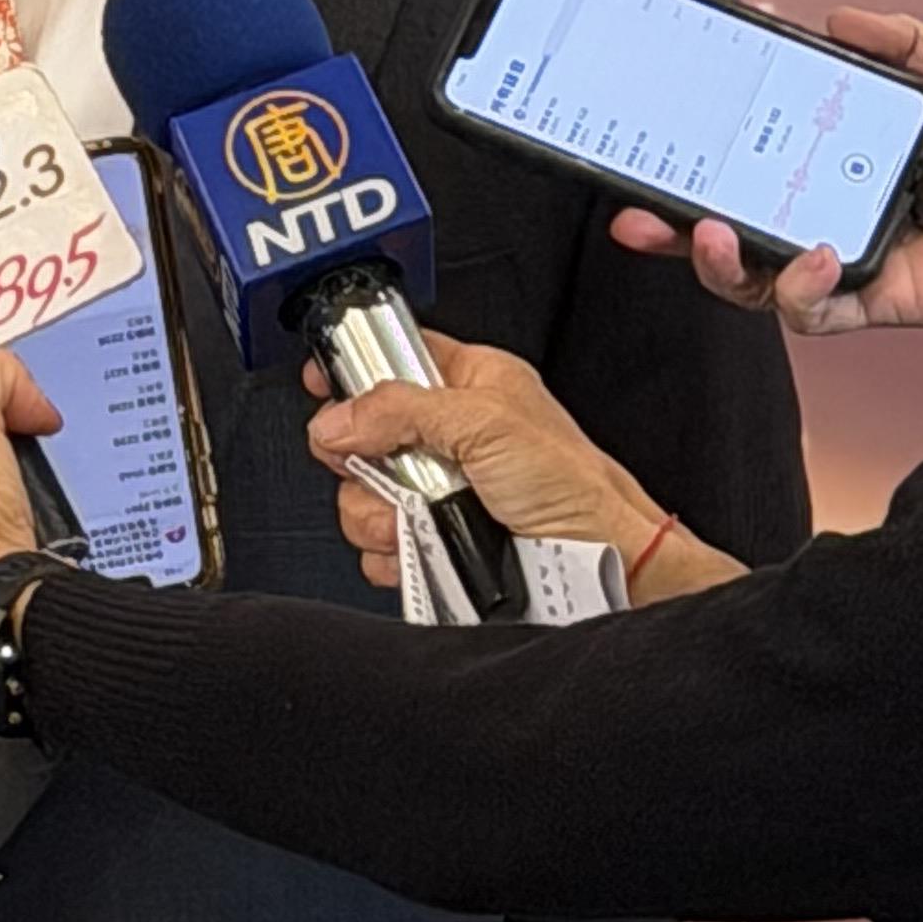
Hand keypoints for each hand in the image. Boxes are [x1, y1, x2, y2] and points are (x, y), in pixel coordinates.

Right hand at [307, 335, 677, 592]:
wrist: (600, 565)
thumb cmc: (573, 486)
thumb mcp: (486, 422)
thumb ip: (402, 409)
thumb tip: (338, 418)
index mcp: (470, 385)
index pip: (394, 356)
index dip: (354, 366)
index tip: (323, 382)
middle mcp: (448, 436)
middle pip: (362, 435)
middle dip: (366, 460)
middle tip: (396, 468)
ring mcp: (437, 492)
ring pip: (361, 494)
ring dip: (380, 513)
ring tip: (424, 516)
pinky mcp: (432, 541)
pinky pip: (377, 545)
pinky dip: (391, 553)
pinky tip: (423, 548)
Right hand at [607, 9, 922, 341]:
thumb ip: (903, 40)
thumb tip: (837, 18)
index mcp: (841, 166)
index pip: (754, 164)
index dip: (702, 158)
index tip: (668, 135)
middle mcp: (832, 217)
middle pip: (732, 232)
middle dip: (674, 230)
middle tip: (644, 211)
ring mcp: (849, 262)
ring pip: (755, 281)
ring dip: (719, 263)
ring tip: (713, 233)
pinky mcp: (877, 299)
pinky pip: (814, 311)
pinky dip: (800, 288)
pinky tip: (816, 255)